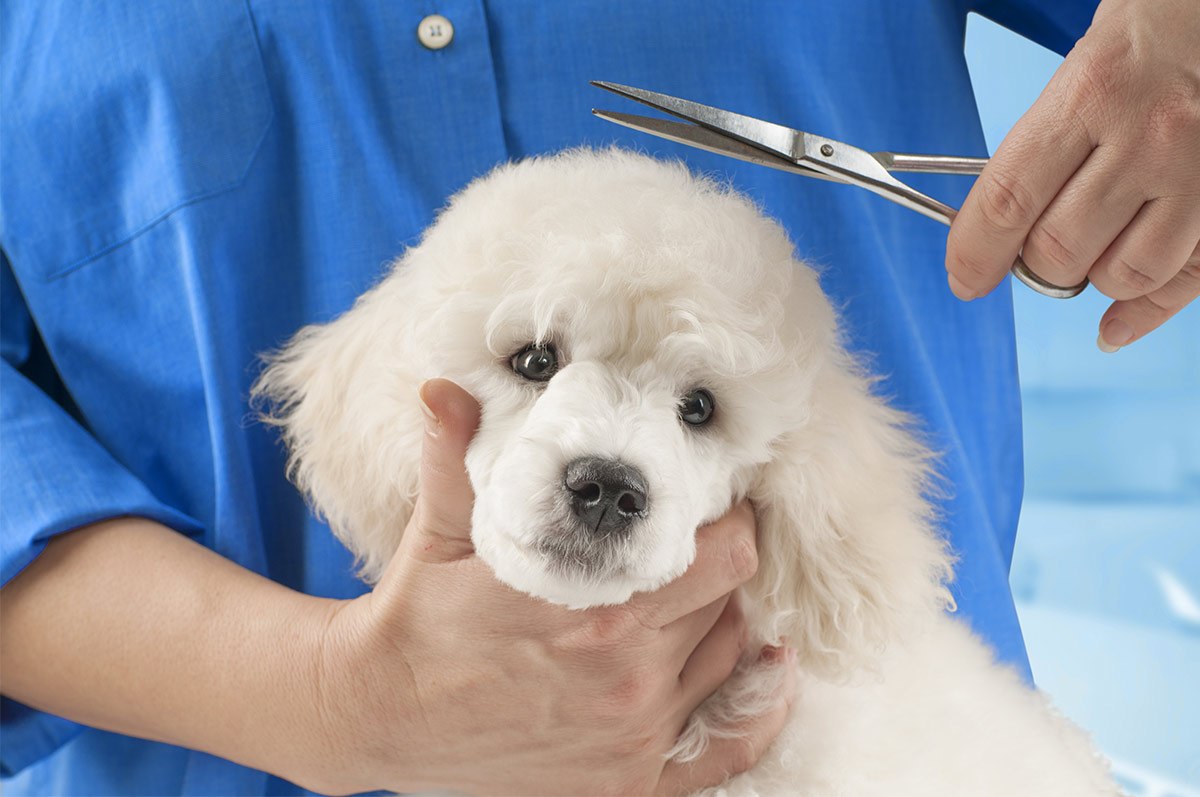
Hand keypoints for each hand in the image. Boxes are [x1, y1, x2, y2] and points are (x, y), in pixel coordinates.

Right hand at [314, 379, 795, 795]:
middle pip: (731, 601)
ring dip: (719, 623)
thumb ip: (454, 456)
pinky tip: (769, 677)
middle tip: (692, 546)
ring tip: (688, 597)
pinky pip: (729, 750)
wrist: (380, 714)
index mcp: (593, 605)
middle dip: (717, 566)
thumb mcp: (440, 533)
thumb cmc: (418, 618)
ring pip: (729, 658)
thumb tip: (444, 388)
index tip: (709, 504)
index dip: (727, 520)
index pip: (721, 553)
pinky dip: (757, 712)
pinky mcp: (627, 781)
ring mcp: (631, 734)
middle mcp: (627, 674)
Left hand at [946, 0, 1199, 351]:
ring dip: (1090, 278)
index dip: (975, 253)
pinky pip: (1182, 281)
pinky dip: (1142, 312)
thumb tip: (989, 231)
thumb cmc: (1143, 39)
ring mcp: (1196, 172)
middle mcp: (1148, 137)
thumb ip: (1037, 150)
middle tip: (1032, 252)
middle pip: (1059, 248)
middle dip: (1032, 265)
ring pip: (1120, 275)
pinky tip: (1114, 324)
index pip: (1008, 201)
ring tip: (1087, 251)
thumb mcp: (1074, 76)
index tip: (964, 277)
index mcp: (1091, 95)